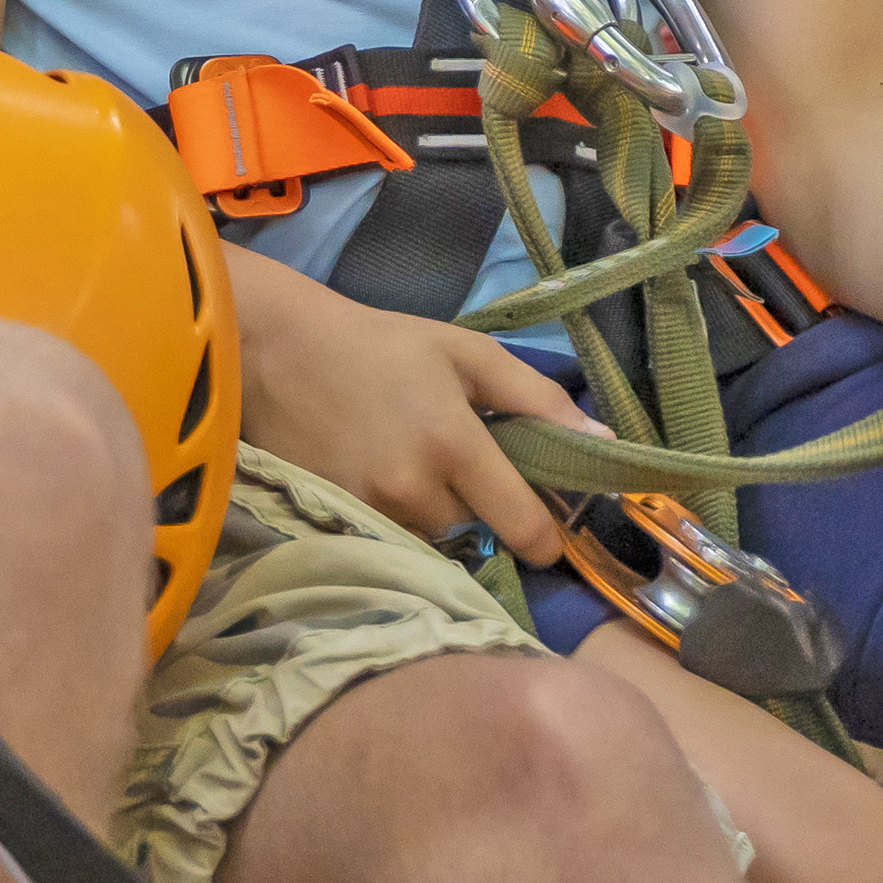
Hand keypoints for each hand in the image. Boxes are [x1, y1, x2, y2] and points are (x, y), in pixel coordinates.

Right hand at [231, 250, 592, 553]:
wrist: (278, 350)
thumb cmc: (381, 344)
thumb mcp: (467, 352)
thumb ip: (538, 398)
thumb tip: (604, 443)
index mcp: (454, 443)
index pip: (524, 525)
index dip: (547, 536)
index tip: (550, 527)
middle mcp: (414, 489)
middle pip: (478, 530)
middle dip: (481, 504)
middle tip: (462, 461)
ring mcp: (371, 512)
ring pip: (434, 537)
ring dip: (438, 511)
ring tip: (415, 461)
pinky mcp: (338, 523)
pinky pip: (393, 538)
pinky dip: (400, 516)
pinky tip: (384, 474)